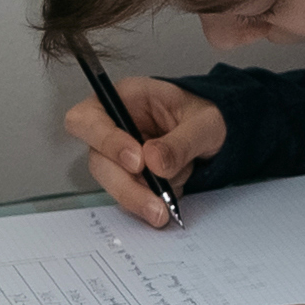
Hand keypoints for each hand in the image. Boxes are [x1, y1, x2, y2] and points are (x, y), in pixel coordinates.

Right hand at [63, 77, 224, 226]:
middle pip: (98, 160)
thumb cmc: (204, 114)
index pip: (87, 118)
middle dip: (126, 186)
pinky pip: (129, 196)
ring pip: (112, 183)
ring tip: (168, 206)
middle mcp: (114, 126)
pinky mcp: (130, 177)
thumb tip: (155, 163)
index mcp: (125, 98)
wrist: (216, 132)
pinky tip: (171, 197)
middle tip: (156, 204)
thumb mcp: (204, 122)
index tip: (137, 162)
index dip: (105, 141)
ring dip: (139, 199)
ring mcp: (118, 155)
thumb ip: (181, 141)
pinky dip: (149, 203)